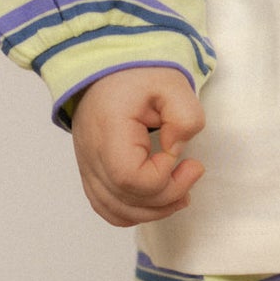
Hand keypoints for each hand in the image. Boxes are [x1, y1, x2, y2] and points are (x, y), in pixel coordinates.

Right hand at [69, 66, 206, 224]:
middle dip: (167, 196)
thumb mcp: (173, 84)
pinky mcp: (91, 171)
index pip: (130, 178)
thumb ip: (184, 116)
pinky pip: (106, 207)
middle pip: (125, 200)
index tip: (181, 156)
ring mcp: (87, 166)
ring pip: (116, 211)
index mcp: (108, 130)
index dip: (162, 177)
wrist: (108, 68)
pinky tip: (157, 199)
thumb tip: (177, 150)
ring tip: (181, 190)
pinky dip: (134, 212)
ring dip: (154, 210)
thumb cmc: (138, 74)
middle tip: (192, 171)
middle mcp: (91, 153)